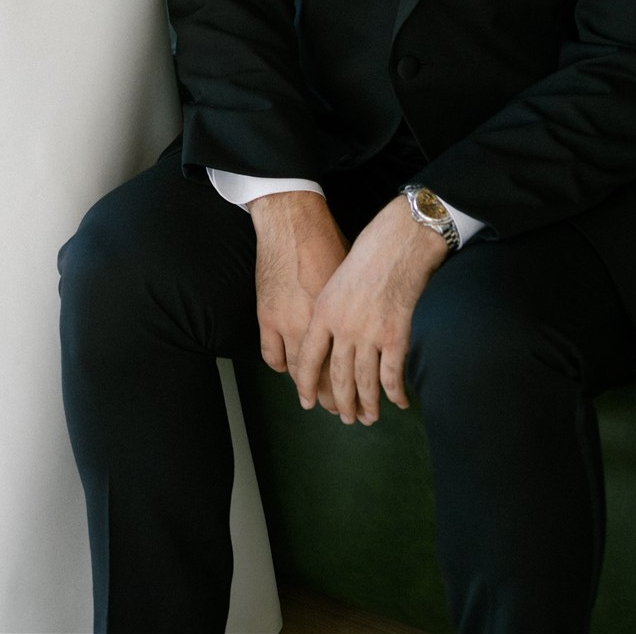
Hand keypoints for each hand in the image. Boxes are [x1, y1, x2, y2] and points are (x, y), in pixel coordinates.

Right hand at [249, 192, 348, 412]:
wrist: (292, 222)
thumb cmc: (328, 242)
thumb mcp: (350, 280)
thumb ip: (355, 311)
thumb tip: (369, 331)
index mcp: (340, 319)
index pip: (349, 368)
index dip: (357, 391)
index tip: (364, 405)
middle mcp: (314, 327)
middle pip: (326, 377)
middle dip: (335, 399)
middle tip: (344, 413)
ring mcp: (286, 323)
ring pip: (298, 372)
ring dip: (307, 389)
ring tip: (316, 402)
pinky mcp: (266, 316)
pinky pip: (272, 355)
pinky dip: (281, 365)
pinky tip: (289, 369)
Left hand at [295, 196, 447, 427]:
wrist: (396, 244)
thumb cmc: (366, 256)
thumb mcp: (334, 282)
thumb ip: (329, 313)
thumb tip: (326, 341)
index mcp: (324, 313)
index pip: (308, 358)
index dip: (306, 384)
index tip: (306, 402)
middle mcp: (343, 328)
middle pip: (338, 377)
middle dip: (341, 403)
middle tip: (345, 418)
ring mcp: (370, 334)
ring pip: (365, 382)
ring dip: (367, 405)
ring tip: (369, 417)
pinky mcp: (396, 336)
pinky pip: (392, 375)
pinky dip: (395, 393)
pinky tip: (399, 401)